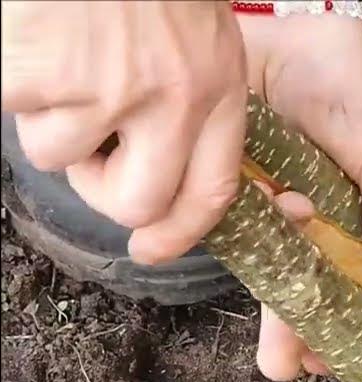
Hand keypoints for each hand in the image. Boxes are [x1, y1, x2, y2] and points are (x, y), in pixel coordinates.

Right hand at [0, 0, 247, 261]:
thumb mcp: (191, 30)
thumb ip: (186, 93)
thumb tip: (155, 165)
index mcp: (217, 85)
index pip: (213, 188)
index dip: (181, 230)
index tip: (153, 248)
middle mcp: (175, 98)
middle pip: (139, 202)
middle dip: (102, 190)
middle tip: (87, 152)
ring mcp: (110, 89)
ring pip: (61, 156)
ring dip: (45, 115)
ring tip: (59, 54)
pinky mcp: (48, 74)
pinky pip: (16, 113)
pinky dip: (13, 86)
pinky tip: (31, 43)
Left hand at [238, 12, 361, 380]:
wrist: (290, 24)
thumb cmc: (348, 88)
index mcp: (343, 229)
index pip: (337, 293)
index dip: (332, 331)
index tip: (329, 363)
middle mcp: (295, 225)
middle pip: (288, 293)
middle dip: (287, 334)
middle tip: (284, 366)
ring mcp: (253, 205)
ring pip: (253, 266)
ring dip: (266, 287)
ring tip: (286, 290)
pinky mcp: (212, 180)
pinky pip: (218, 220)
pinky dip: (237, 222)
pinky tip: (270, 199)